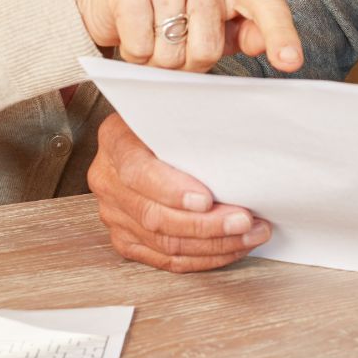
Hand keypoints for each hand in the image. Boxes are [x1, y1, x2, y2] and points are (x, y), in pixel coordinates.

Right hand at [74, 0, 301, 72]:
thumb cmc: (169, 12)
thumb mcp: (214, 23)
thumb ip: (244, 32)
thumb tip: (266, 42)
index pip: (265, 2)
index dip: (280, 34)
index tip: (291, 62)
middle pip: (209, 46)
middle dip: (188, 62)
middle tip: (174, 45)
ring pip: (173, 50)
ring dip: (158, 59)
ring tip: (152, 36)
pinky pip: (141, 46)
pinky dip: (134, 52)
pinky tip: (132, 30)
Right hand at [87, 113, 270, 271]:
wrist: (155, 131)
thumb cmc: (173, 117)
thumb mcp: (180, 99)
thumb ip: (196, 104)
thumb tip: (232, 111)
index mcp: (115, 140)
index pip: (138, 171)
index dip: (171, 190)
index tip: (206, 199)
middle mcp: (107, 179)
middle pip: (153, 214)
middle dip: (205, 224)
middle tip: (244, 221)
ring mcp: (114, 212)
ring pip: (162, 242)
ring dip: (213, 244)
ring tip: (249, 235)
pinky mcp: (126, 237)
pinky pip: (164, 258)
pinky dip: (202, 257)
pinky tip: (230, 248)